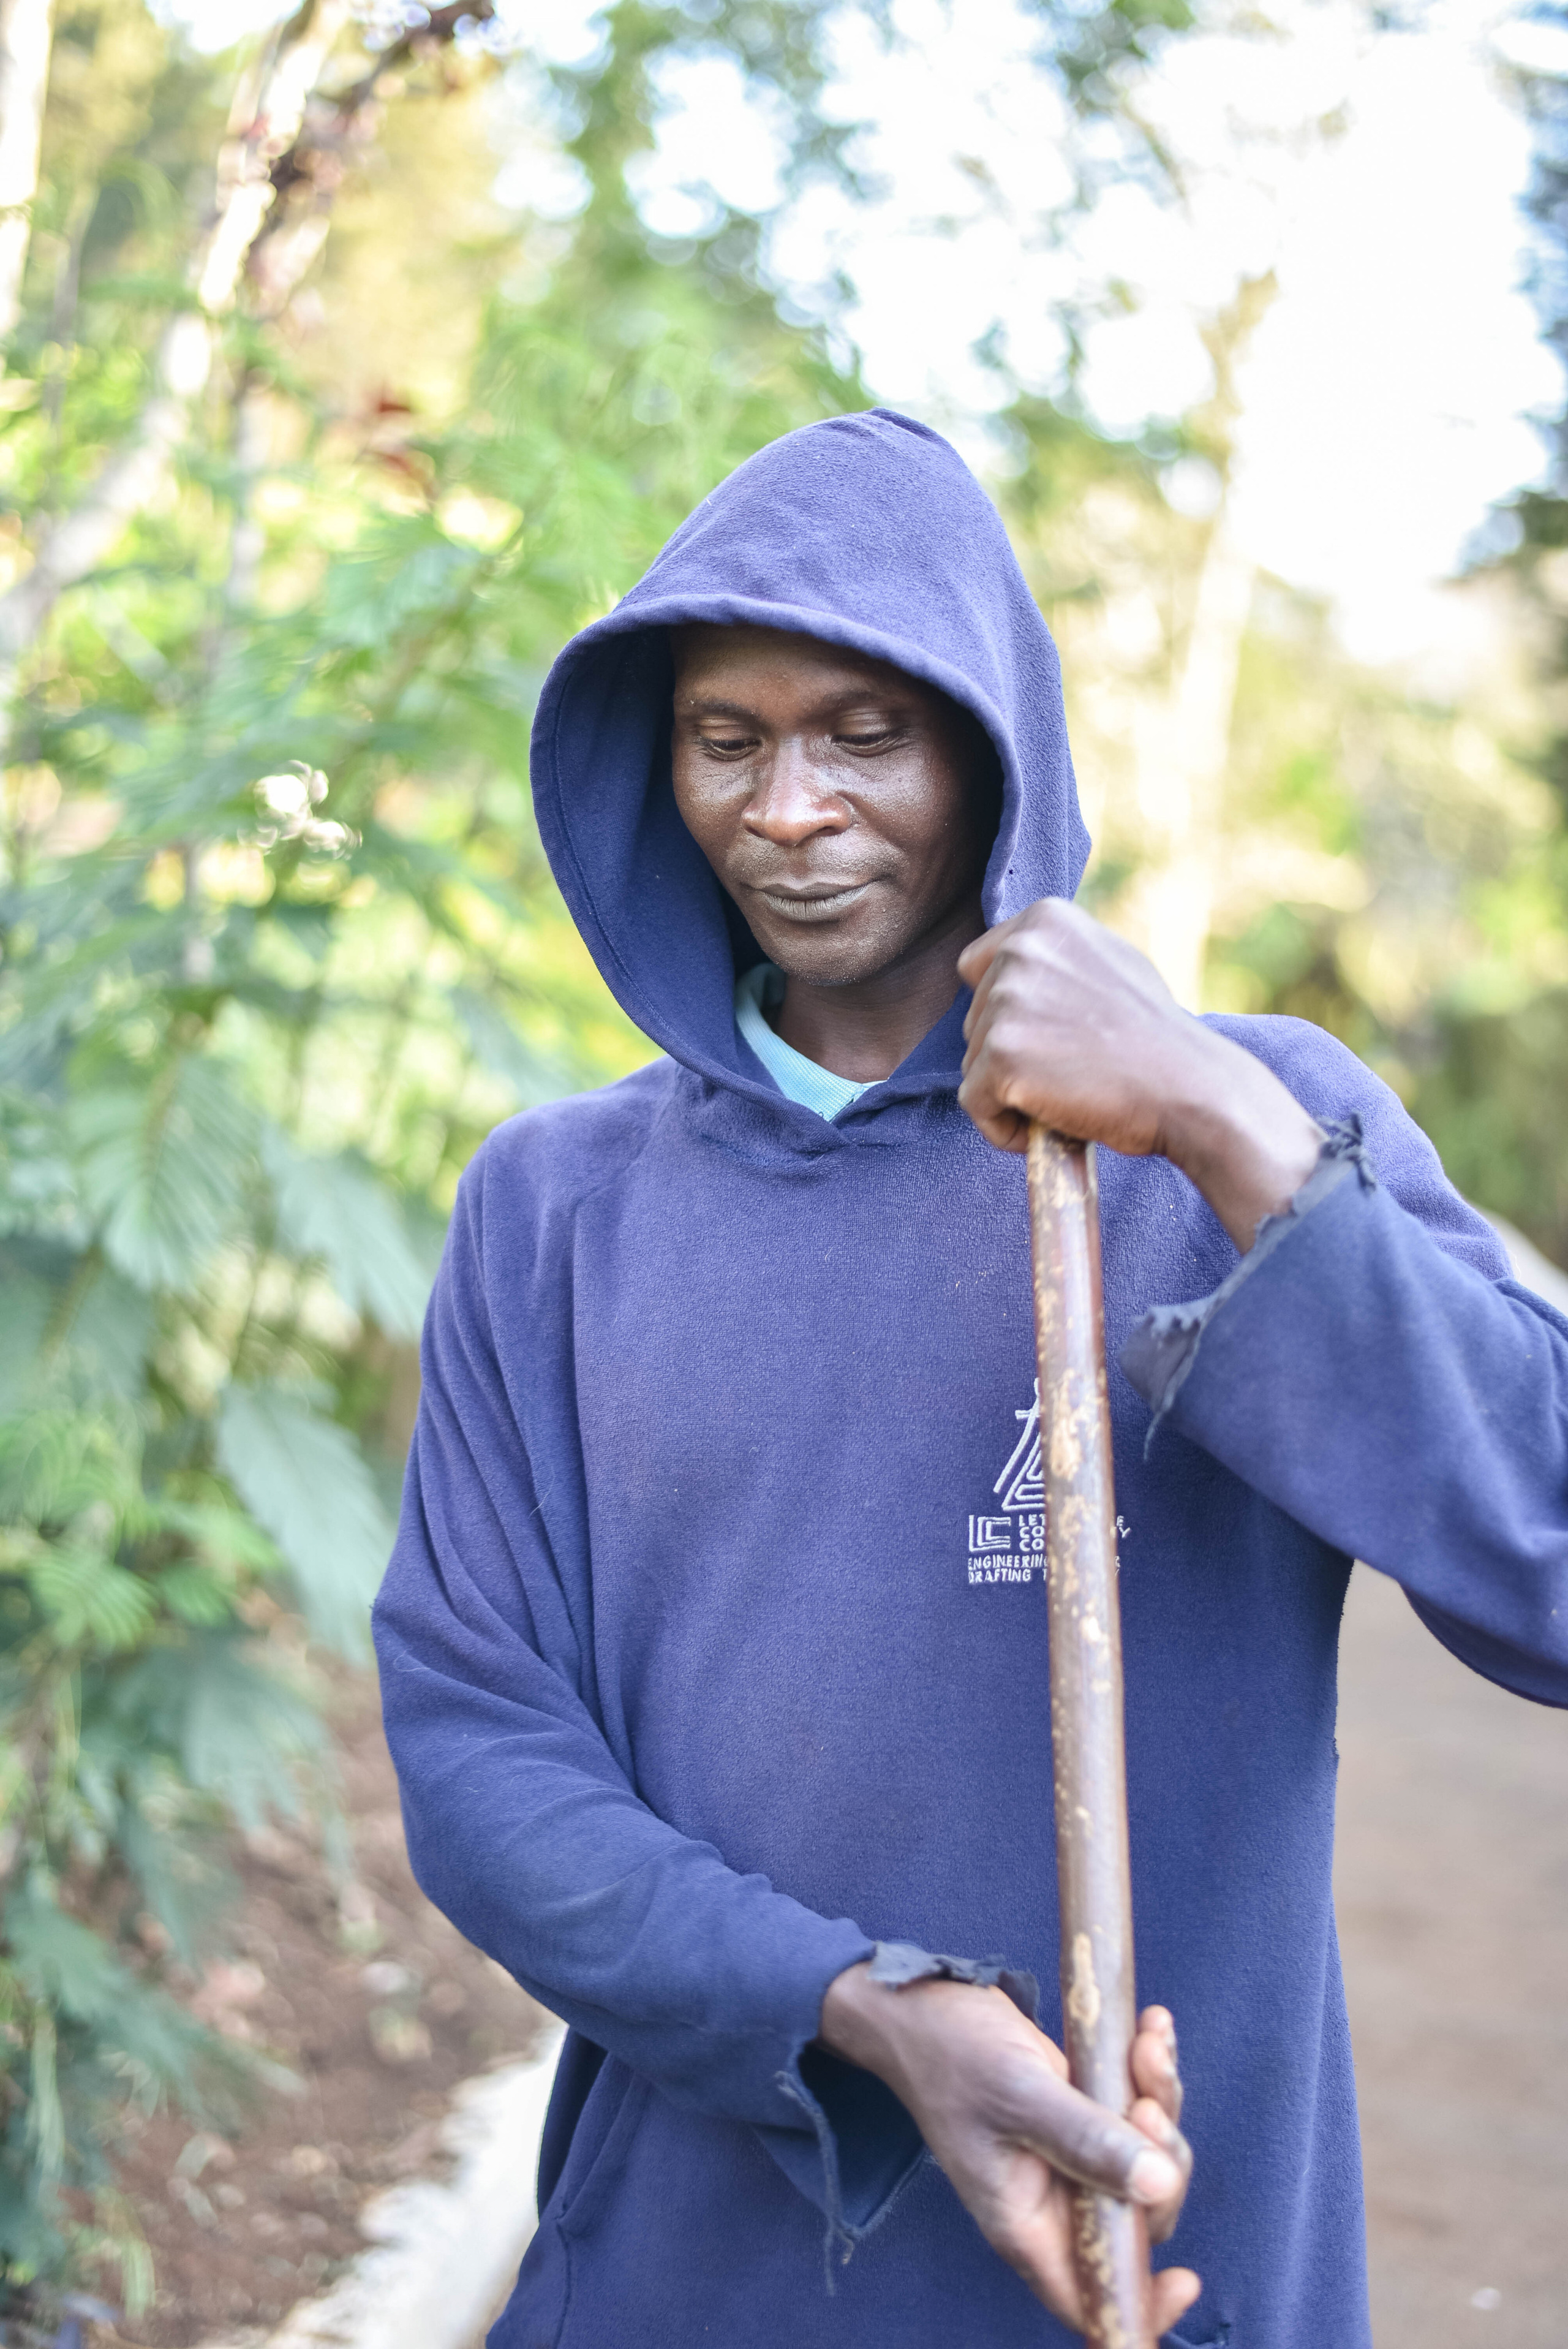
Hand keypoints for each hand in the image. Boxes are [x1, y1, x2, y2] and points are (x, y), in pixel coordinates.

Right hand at [819, 1964, 1198, 2334]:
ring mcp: (1070, 2152)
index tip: (1188, 2279)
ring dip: (1160, 2102)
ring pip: (1146, 2159)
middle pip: (1138, 2217)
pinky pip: (1135, 2108)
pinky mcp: (1081, 2110)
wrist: (922, 2001)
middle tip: (1145, 2104)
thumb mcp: (1018, 2096)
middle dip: (1161, 2161)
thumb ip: (1085, 2141)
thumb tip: (1159, 2185)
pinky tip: (1152, 2031)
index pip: (1091, 2294)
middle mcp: (1054, 2197)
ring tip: (1147, 2046)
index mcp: (1028, 2221)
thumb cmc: (952, 2054)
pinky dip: (1150, 2072)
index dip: (1141, 2300)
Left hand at [957, 898, 1323, 1250]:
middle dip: (1011, 1054)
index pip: (978, 967)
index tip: (1050, 1033)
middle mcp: (1019, 952)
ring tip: (1070, 1095)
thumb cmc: (1156, 1038)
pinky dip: (1004, 1127)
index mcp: (1045, 921)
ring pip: (973, 1064)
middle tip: (1073, 1069)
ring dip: (1011, 1092)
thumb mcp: (1111, 965)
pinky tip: (1053, 1124)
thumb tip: (1011, 963)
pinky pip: (975, 1104)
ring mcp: (1006, 1004)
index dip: (1006, 1011)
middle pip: (974, 1020)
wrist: (1189, 1087)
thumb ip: (1058, 958)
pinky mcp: (1000, 1059)